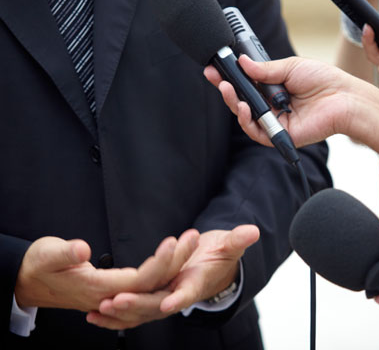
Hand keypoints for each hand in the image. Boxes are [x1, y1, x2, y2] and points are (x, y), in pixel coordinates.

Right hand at [15, 231, 198, 313]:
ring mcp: (114, 296)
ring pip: (153, 285)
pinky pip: (145, 287)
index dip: (160, 262)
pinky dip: (163, 274)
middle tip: (193, 237)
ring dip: (174, 265)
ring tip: (189, 242)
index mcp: (99, 288)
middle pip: (154, 283)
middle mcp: (112, 296)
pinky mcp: (115, 291)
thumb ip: (65, 253)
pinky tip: (175, 262)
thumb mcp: (47, 255)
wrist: (30, 282)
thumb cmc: (39, 266)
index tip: (174, 242)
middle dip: (177, 260)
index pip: (140, 279)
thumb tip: (82, 249)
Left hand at [86, 225, 258, 329]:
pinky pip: (134, 313)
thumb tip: (252, 231)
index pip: (189, 292)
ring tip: (99, 311)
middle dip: (137, 304)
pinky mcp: (155, 299)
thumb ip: (237, 240)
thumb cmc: (220, 255)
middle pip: (158, 305)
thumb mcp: (230, 246)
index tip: (168, 302)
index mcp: (197, 283)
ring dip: (121, 314)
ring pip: (142, 312)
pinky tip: (95, 317)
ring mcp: (166, 299)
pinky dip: (116, 317)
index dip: (180, 298)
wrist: (213, 268)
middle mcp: (179, 295)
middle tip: (116, 300)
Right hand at [205, 55, 360, 147]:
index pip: (245, 85)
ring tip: (228, 90)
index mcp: (273, 88)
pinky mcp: (280, 135)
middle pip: (241, 101)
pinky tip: (244, 108)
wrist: (343, 97)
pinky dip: (247, 121)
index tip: (215, 69)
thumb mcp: (290, 66)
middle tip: (215, 77)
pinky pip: (257, 132)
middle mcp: (271, 105)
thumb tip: (242, 63)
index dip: (229, 78)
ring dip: (233, 104)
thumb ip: (264, 69)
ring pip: (246, 117)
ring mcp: (275, 121)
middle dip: (225, 90)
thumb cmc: (323, 80)